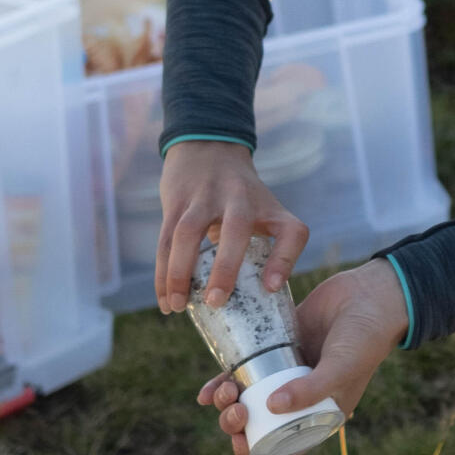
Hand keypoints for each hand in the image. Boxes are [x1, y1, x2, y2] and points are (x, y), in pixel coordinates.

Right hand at [155, 140, 309, 312]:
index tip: (272, 287)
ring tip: (180, 306)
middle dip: (226, 266)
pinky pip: (165, 239)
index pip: (291, 231)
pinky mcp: (176, 201)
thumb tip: (262, 296)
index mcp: (269, 206)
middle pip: (236, 227)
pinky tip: (165, 300)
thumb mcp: (267, 212)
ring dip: (180, 272)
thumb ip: (270, 247)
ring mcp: (204, 196)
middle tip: (216, 301)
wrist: (210, 148)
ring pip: (188, 233)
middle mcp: (239, 197)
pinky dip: (163, 272)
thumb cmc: (244, 197)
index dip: (285, 259)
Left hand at [197, 258, 408, 454]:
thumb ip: (311, 389)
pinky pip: (244, 370)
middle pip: (259, 423)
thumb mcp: (342, 367)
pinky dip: (222, 381)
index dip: (256, 451)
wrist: (369, 293)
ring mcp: (285, 373)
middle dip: (237, 423)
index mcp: (319, 413)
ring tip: (223, 391)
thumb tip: (270, 407)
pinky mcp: (275, 348)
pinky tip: (207, 390)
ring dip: (227, 403)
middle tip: (233, 409)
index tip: (238, 442)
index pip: (283, 446)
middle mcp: (299, 397)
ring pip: (247, 398)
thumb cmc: (364, 337)